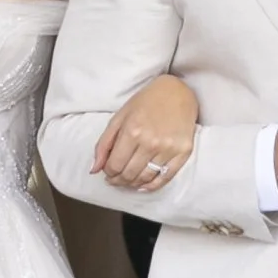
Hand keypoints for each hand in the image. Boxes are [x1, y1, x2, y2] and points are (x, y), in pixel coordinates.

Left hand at [97, 72, 199, 192]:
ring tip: (128, 181)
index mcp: (132, 131)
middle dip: (118, 180)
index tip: (108, 172)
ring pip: (145, 178)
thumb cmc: (146, 102)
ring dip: (133, 183)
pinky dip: (152, 186)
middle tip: (115, 179)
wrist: (177, 92)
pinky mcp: (183, 152)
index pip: (114, 165)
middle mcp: (150, 142)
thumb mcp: (120, 117)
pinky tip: (143, 185)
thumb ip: (104, 144)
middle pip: (129, 174)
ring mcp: (168, 149)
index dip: (108, 173)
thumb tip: (94, 170)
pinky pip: (165, 177)